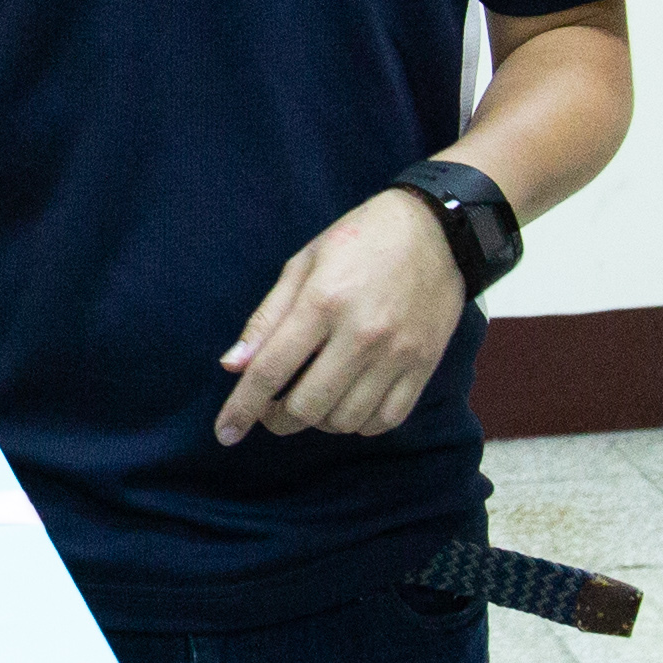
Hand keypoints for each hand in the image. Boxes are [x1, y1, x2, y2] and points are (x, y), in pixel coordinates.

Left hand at [213, 189, 469, 445]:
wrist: (436, 230)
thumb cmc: (360, 241)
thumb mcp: (303, 264)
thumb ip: (267, 318)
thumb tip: (232, 366)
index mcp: (323, 302)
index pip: (270, 371)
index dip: (242, 409)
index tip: (225, 432)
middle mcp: (361, 334)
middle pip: (307, 406)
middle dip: (278, 419)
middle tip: (272, 409)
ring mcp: (397, 354)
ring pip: (345, 420)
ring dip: (319, 421)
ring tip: (313, 398)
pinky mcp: (424, 365)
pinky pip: (385, 420)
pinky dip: (360, 424)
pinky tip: (349, 404)